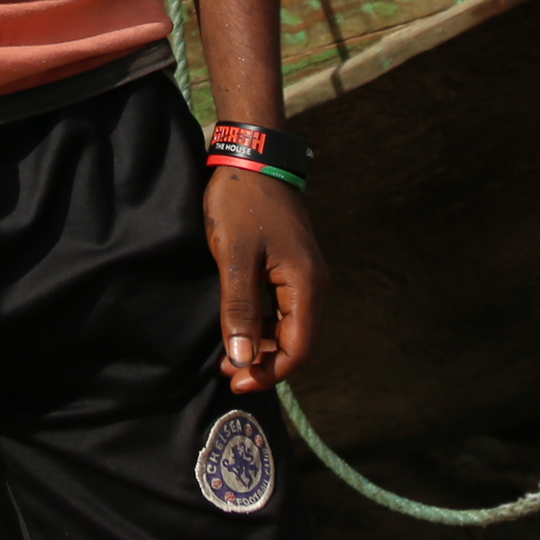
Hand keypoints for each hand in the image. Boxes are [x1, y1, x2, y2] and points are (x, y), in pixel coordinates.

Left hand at [202, 168, 323, 394]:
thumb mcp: (233, 256)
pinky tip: (238, 326)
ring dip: (262, 344)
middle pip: (296, 341)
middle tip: (226, 372)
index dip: (269, 372)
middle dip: (264, 362)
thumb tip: (241, 358)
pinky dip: (262, 323)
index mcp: (305, 284)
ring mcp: (304, 274)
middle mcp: (313, 284)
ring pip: (289, 326)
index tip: (236, 381)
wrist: (252, 158)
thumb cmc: (242, 204)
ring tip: (227, 354)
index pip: (298, 348)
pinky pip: (282, 307)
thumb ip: (238, 308)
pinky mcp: (292, 266)